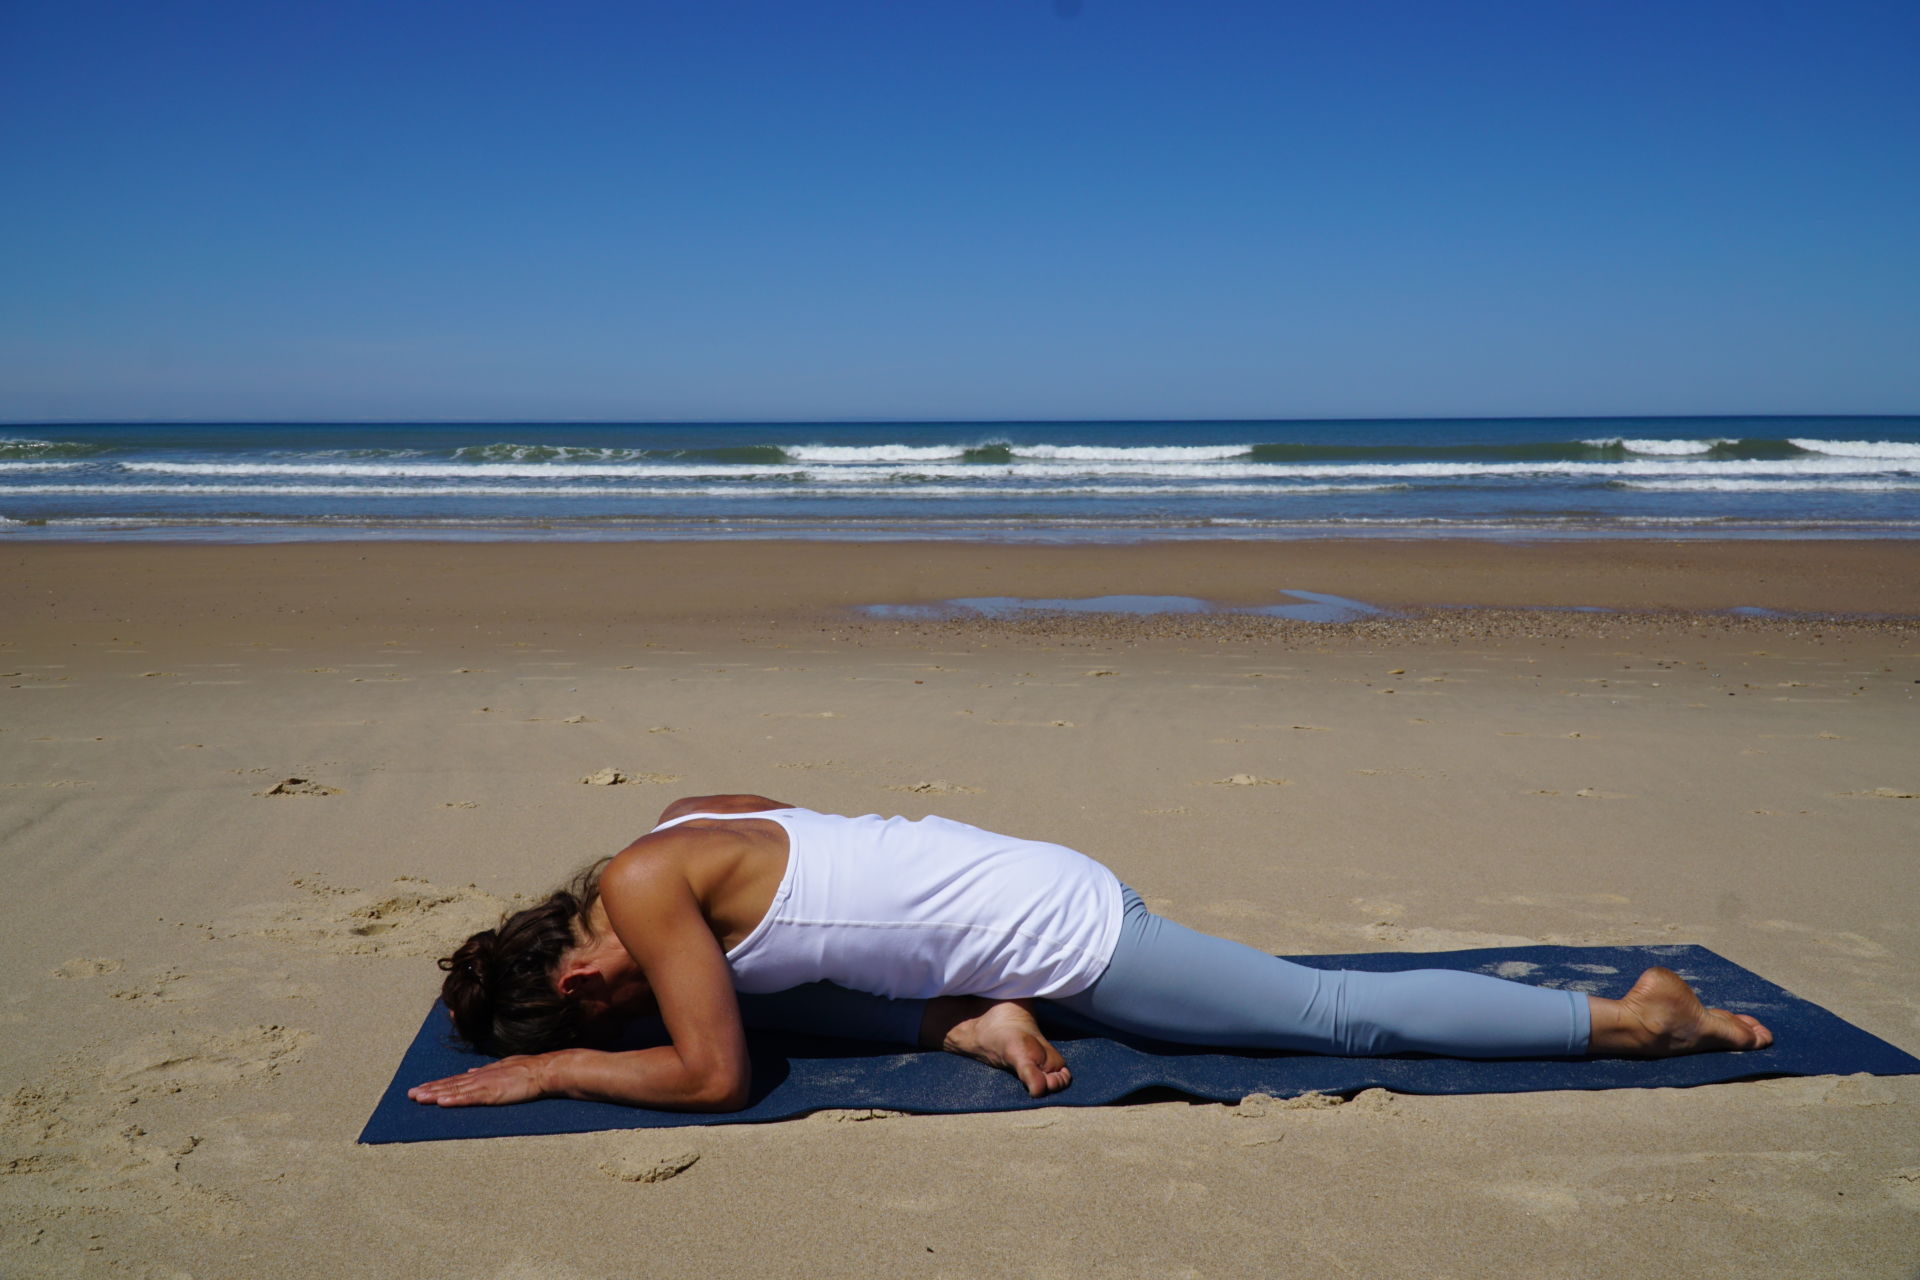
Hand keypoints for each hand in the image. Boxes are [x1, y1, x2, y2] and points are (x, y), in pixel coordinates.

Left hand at [407, 1055, 549, 1106]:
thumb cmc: (529, 1069)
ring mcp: (485, 1084)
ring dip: (435, 1094)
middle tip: (410, 1095)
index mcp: (483, 1073)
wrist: (544, 1070)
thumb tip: (471, 1071)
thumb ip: (487, 1070)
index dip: (438, 1084)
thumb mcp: (504, 1066)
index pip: (456, 1079)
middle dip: (430, 1089)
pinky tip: (441, 1102)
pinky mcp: (492, 1093)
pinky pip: (469, 1098)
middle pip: (450, 1084)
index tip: (422, 1087)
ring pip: (455, 1090)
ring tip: (419, 1098)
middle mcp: (480, 1077)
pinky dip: (454, 1100)